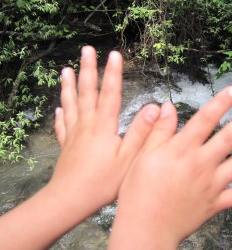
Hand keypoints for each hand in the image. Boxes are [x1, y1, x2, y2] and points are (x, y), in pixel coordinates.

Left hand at [0, 47, 160, 249]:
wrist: (70, 199)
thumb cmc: (103, 181)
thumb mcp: (129, 159)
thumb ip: (142, 132)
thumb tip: (154, 107)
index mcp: (103, 126)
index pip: (110, 94)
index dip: (113, 73)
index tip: (114, 54)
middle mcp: (86, 125)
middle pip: (86, 92)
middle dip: (87, 70)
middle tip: (86, 50)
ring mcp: (73, 134)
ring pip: (70, 104)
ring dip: (68, 86)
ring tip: (65, 70)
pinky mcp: (65, 145)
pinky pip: (61, 125)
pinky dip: (60, 114)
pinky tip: (58, 109)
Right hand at [108, 86, 231, 249]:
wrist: (145, 225)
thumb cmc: (139, 188)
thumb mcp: (143, 154)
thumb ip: (159, 130)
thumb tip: (167, 107)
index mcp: (182, 150)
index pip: (205, 120)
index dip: (220, 103)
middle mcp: (201, 164)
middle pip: (228, 138)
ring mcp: (211, 186)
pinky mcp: (213, 204)